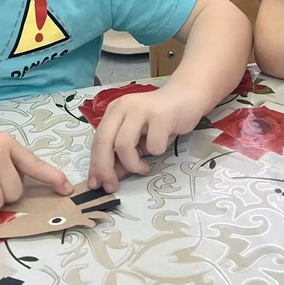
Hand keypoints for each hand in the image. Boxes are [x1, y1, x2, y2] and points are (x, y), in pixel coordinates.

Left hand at [88, 85, 204, 191]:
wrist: (188, 97)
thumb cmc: (162, 120)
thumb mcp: (139, 138)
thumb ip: (123, 154)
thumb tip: (111, 176)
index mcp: (114, 111)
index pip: (97, 140)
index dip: (95, 165)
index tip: (97, 184)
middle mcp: (123, 106)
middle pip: (104, 141)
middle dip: (105, 169)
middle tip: (112, 186)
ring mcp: (141, 108)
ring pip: (123, 145)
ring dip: (133, 164)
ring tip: (144, 167)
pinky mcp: (160, 115)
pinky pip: (152, 146)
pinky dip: (157, 152)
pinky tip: (163, 143)